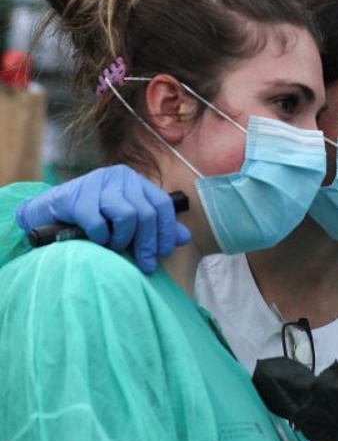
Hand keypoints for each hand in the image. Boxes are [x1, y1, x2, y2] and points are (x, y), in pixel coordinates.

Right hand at [15, 165, 190, 272]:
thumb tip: (185, 238)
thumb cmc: (93, 218)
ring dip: (122, 239)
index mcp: (135, 180)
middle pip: (146, 213)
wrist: (49, 213)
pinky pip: (98, 222)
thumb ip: (156, 227)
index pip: (163, 204)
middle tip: (145, 264)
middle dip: (148, 243)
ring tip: (115, 247)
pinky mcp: (75, 196)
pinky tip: (97, 241)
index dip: (167, 231)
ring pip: (126, 216)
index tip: (163, 254)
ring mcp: (96, 183)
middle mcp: (119, 176)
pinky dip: (101, 237)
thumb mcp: (127, 221)